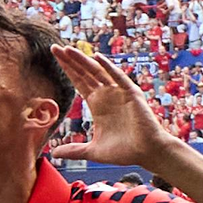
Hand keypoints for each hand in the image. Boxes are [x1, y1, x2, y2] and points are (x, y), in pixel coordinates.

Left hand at [49, 46, 174, 168]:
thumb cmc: (124, 152)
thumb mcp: (93, 151)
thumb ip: (74, 150)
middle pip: (85, 73)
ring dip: (84, 60)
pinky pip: (119, 78)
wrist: (147, 154)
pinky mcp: (131, 94)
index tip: (54, 56)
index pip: (79, 82)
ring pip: (98, 72)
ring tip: (68, 50)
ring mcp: (119, 93)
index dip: (67, 69)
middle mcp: (107, 95)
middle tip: (55, 48)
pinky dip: (109, 68)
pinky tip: (97, 58)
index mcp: (98, 104)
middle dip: (70, 61)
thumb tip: (55, 153)